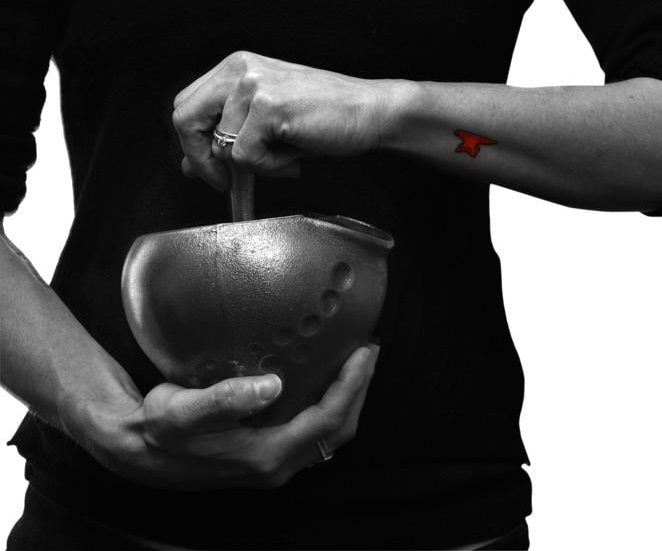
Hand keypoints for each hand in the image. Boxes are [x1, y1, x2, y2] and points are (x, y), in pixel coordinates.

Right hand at [93, 345, 378, 489]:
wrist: (137, 453)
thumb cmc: (159, 428)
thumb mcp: (182, 410)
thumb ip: (226, 399)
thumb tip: (272, 385)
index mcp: (265, 456)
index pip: (328, 420)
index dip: (352, 385)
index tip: (365, 350)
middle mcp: (274, 466)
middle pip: (338, 431)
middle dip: (359, 389)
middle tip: (368, 348)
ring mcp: (270, 465)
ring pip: (328, 435)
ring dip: (347, 398)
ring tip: (354, 360)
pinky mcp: (264, 456)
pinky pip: (311, 432)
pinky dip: (327, 404)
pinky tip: (321, 378)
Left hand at [173, 51, 392, 189]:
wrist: (370, 112)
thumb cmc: (326, 116)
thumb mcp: (267, 124)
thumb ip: (227, 136)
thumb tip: (191, 165)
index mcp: (237, 66)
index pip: (186, 105)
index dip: (192, 143)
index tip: (212, 168)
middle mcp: (240, 68)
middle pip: (184, 119)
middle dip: (202, 158)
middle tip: (228, 179)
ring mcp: (253, 85)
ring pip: (219, 146)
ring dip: (251, 164)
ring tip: (285, 156)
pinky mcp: (268, 106)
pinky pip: (244, 157)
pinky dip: (269, 168)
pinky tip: (294, 156)